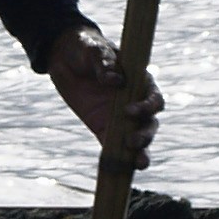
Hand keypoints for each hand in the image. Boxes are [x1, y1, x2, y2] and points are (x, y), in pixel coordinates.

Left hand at [46, 24, 161, 166]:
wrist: (64, 56)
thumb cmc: (86, 48)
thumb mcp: (93, 50)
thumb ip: (104, 63)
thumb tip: (114, 80)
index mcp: (139, 82)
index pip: (154, 98)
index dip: (147, 107)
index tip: (130, 110)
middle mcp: (134, 102)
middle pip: (150, 124)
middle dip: (145, 135)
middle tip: (131, 140)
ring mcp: (120, 118)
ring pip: (138, 139)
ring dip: (140, 152)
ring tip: (138, 163)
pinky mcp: (103, 128)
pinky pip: (113, 147)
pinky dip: (117, 158)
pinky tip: (119, 170)